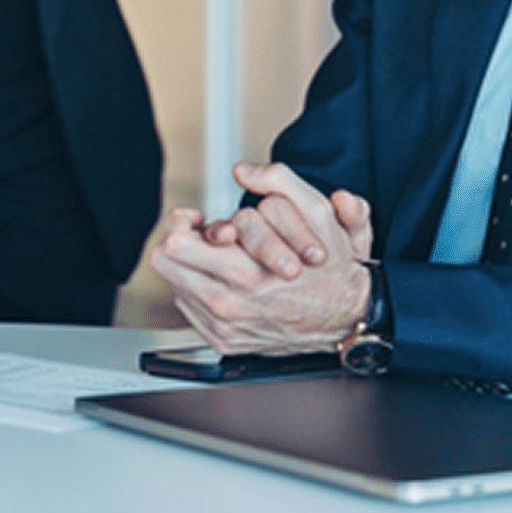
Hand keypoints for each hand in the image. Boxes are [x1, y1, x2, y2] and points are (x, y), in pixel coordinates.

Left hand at [150, 163, 373, 353]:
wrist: (346, 318)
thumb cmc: (330, 268)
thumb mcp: (318, 214)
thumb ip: (280, 182)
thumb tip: (243, 170)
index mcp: (246, 272)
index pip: (176, 243)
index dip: (183, 221)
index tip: (197, 219)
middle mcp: (229, 303)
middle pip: (165, 262)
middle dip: (179, 240)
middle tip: (197, 234)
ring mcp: (224, 326)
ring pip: (173, 284)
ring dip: (189, 266)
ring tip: (216, 258)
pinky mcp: (223, 341)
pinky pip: (188, 309)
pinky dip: (200, 291)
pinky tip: (223, 282)